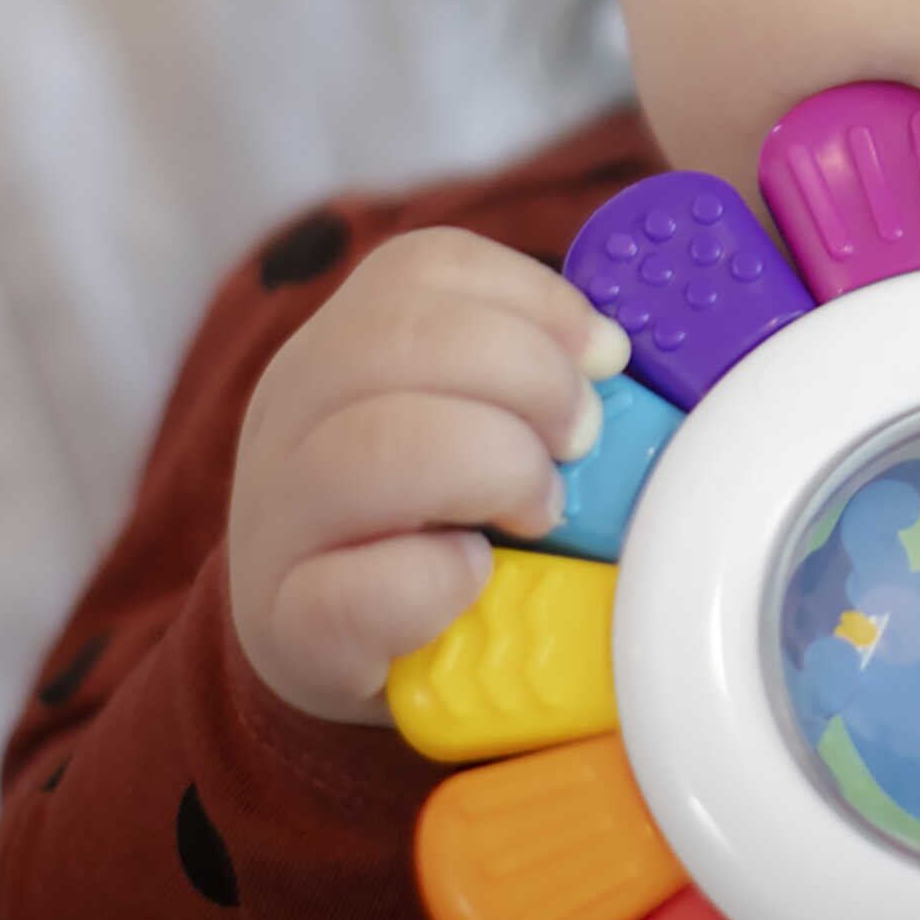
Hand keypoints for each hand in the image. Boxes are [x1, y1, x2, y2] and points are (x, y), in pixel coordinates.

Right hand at [226, 226, 630, 719]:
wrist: (340, 651)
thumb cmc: (436, 525)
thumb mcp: (477, 426)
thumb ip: (536, 385)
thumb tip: (641, 365)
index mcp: (343, 346)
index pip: (425, 268)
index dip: (536, 298)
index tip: (607, 358)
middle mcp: (291, 412)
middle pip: (397, 337)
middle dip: (529, 377)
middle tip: (581, 442)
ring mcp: (277, 519)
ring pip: (371, 445)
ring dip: (492, 466)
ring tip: (541, 512)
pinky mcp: (288, 625)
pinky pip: (355, 587)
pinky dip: (438, 580)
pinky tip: (473, 581)